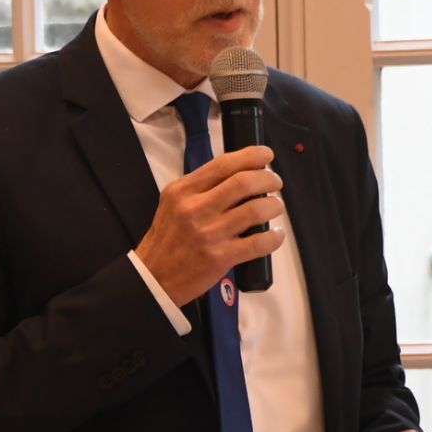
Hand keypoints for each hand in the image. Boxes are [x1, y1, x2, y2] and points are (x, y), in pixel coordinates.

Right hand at [135, 145, 285, 305]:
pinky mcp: (221, 257)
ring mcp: (210, 233)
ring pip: (256, 210)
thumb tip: (239, 173)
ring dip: (274, 205)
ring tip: (276, 206)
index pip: (223, 164)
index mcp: (184, 190)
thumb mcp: (174, 203)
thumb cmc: (168, 239)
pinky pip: (259, 243)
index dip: (251, 156)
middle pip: (244, 182)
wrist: (155, 277)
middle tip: (275, 182)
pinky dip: (274, 237)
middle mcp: (196, 208)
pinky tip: (276, 234)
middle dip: (268, 179)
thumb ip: (200, 187)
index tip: (266, 155)